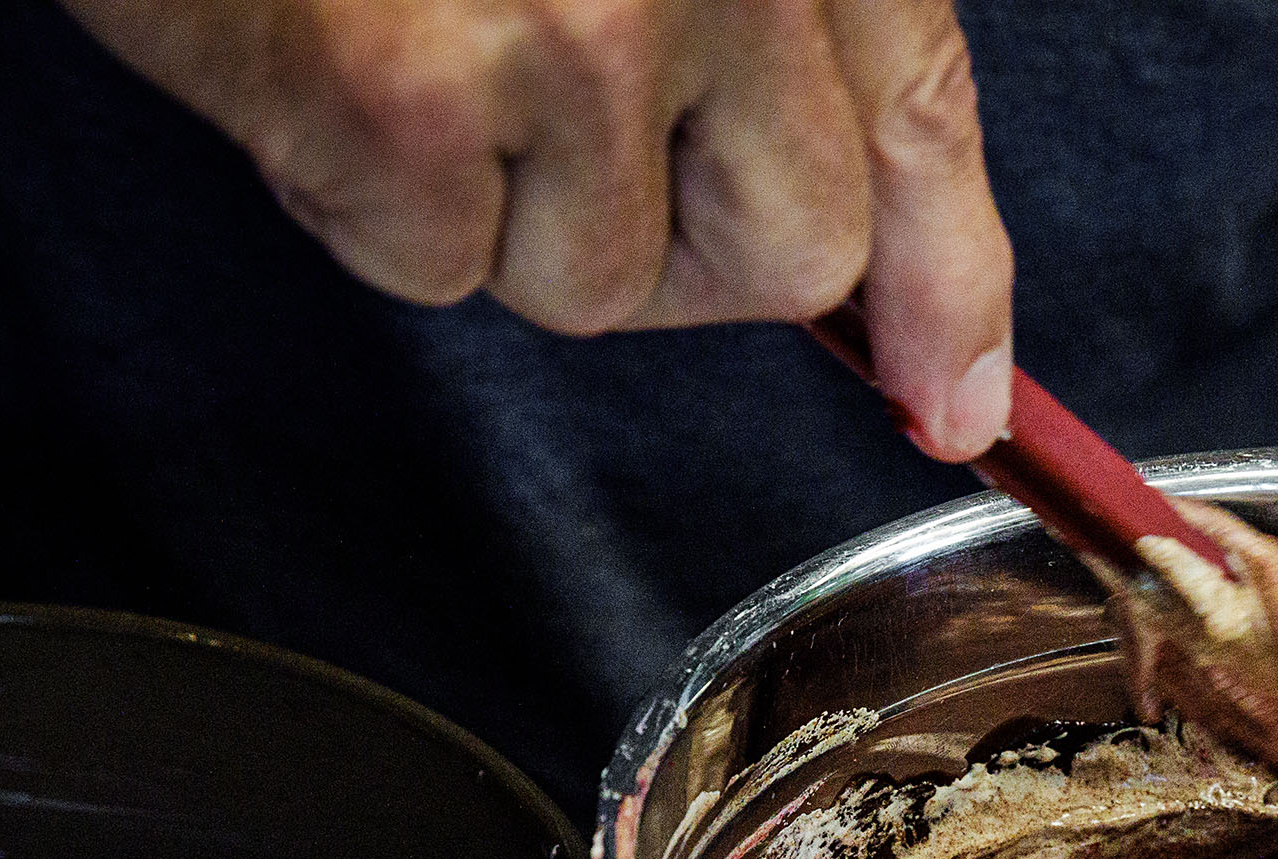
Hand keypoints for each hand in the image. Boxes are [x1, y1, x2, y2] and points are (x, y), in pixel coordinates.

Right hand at [58, 0, 1015, 456]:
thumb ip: (765, 46)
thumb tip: (871, 288)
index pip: (918, 114)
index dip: (948, 283)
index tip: (951, 401)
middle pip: (790, 252)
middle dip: (682, 248)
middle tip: (555, 144)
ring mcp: (579, 23)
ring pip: (604, 282)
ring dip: (500, 215)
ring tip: (412, 52)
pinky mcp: (415, 96)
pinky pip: (440, 271)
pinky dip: (367, 206)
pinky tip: (326, 70)